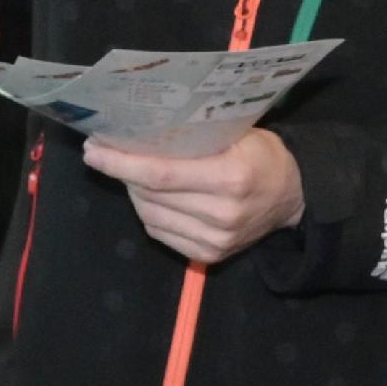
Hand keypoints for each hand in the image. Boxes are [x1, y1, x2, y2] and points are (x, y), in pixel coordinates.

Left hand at [83, 129, 304, 263]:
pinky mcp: (208, 256)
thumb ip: (196, 134)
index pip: (161, 174)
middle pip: (150, 195)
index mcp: (230, 178)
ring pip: (150, 215)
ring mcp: (215, 240)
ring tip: (131, 172)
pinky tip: (151, 196)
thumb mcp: (238, 132)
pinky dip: (149, 212)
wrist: (292, 197)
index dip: (122, 163)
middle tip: (106, 153)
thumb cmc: (262, 155)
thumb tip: (141, 128)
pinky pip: (160, 232)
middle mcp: (221, 214)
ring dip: (133, 192)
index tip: (93, 150)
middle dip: (122, 173)